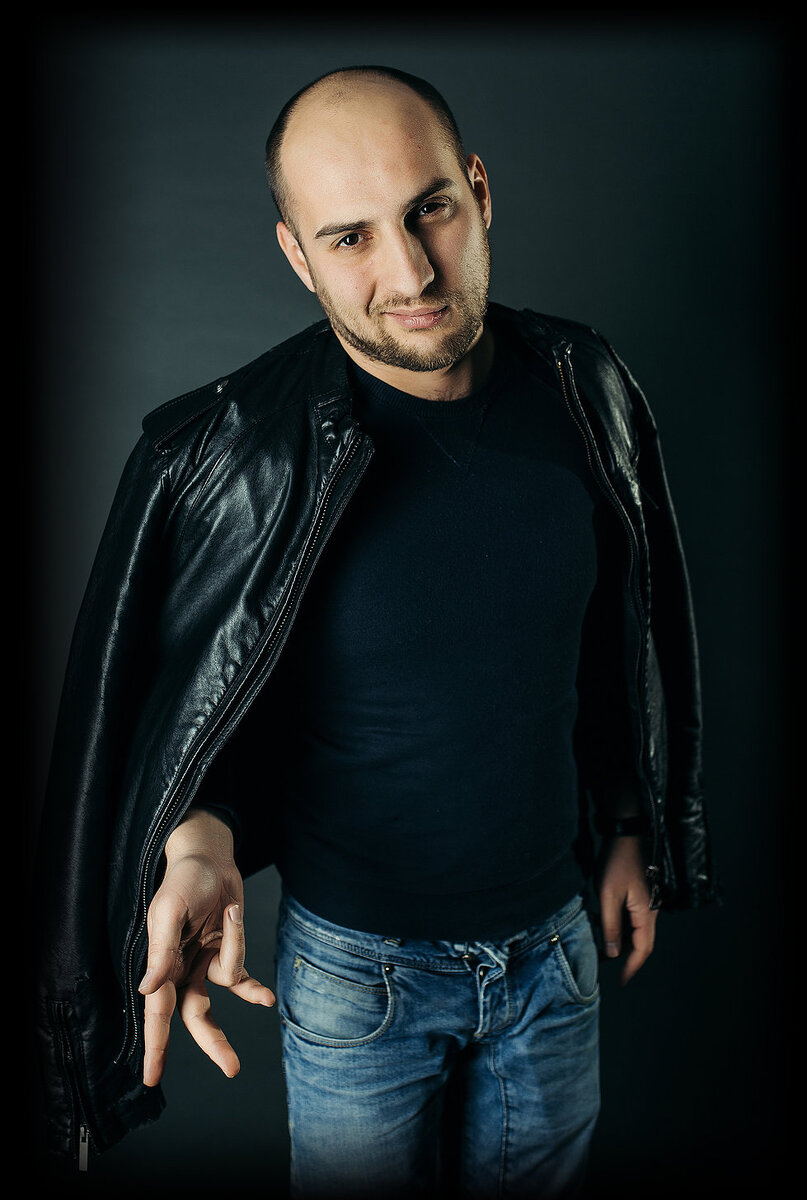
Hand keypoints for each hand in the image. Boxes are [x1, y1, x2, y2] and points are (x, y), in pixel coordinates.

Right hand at [138, 807, 275, 1086]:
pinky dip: (253, 988)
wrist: (211, 858)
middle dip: (212, 1043)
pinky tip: (266, 999)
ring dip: (239, 981)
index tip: (152, 1078)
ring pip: (220, 994)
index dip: (155, 1045)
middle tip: (232, 1068)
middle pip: (194, 1016)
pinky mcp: (228, 951)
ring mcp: (205, 961)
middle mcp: (182, 968)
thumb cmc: (184, 881)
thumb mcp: (170, 911)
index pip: (157, 1012)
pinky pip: (240, 977)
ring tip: (249, 970)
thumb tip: (147, 991)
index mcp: (163, 963)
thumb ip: (162, 952)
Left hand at [597, 835, 657, 984]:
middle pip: (643, 943)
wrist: (627, 834)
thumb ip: (610, 926)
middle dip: (627, 958)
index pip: (642, 949)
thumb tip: (613, 953)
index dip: (632, 967)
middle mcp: (651, 911)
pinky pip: (634, 919)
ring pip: (638, 931)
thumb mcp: (607, 896)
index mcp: (646, 913)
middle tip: (611, 968)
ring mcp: (648, 903)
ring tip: (604, 948)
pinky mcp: (642, 896)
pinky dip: (622, 927)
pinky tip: (606, 924)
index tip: (622, 981)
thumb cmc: (617, 861)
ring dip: (624, 942)